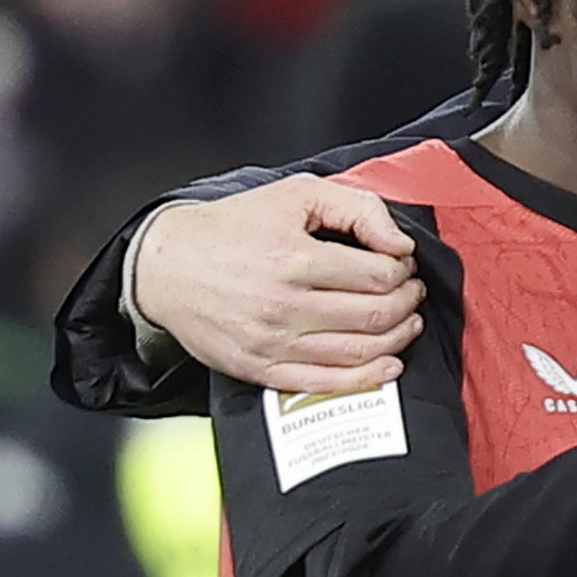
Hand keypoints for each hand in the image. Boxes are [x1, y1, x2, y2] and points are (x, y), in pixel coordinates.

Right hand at [132, 176, 426, 394]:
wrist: (167, 267)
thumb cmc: (230, 229)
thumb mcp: (295, 194)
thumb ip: (358, 208)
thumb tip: (399, 244)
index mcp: (294, 258)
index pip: (378, 275)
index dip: (402, 271)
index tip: (401, 266)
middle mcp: (284, 304)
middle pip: (375, 314)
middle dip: (406, 303)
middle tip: (410, 292)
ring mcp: (273, 342)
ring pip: (359, 351)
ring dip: (397, 338)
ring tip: (406, 322)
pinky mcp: (262, 369)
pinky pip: (326, 383)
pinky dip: (367, 378)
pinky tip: (389, 365)